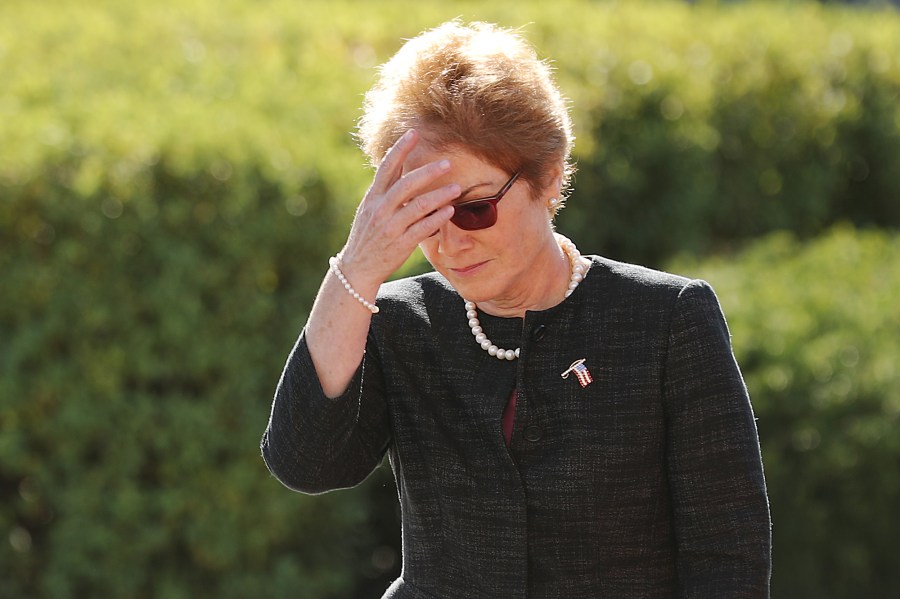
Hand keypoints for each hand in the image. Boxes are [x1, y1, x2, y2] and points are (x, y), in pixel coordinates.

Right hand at [339, 129, 459, 286]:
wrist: (357, 268)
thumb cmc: (369, 235)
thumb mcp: (370, 209)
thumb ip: (386, 190)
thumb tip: (402, 166)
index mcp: (373, 197)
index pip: (386, 168)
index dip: (400, 149)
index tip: (414, 133)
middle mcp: (380, 209)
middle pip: (406, 184)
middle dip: (428, 172)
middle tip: (447, 163)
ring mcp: (390, 227)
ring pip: (418, 206)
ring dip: (439, 195)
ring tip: (456, 188)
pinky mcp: (400, 244)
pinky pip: (422, 228)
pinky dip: (437, 218)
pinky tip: (450, 211)